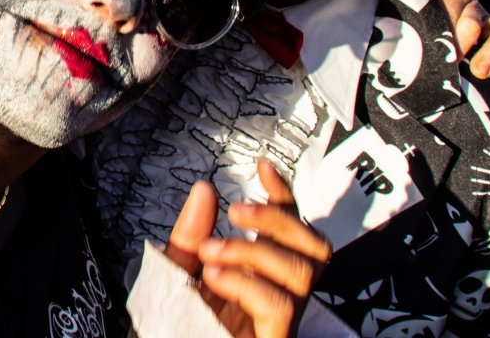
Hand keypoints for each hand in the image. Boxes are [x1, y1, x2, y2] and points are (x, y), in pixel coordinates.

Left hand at [166, 159, 330, 337]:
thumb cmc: (175, 324)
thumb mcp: (176, 273)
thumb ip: (190, 234)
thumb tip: (205, 190)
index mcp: (259, 275)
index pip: (291, 229)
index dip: (285, 196)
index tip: (263, 167)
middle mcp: (278, 296)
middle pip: (315, 247)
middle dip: (279, 219)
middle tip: (236, 210)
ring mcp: (280, 322)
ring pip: (302, 272)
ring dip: (254, 250)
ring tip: (211, 254)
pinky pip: (279, 305)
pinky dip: (246, 281)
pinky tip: (216, 277)